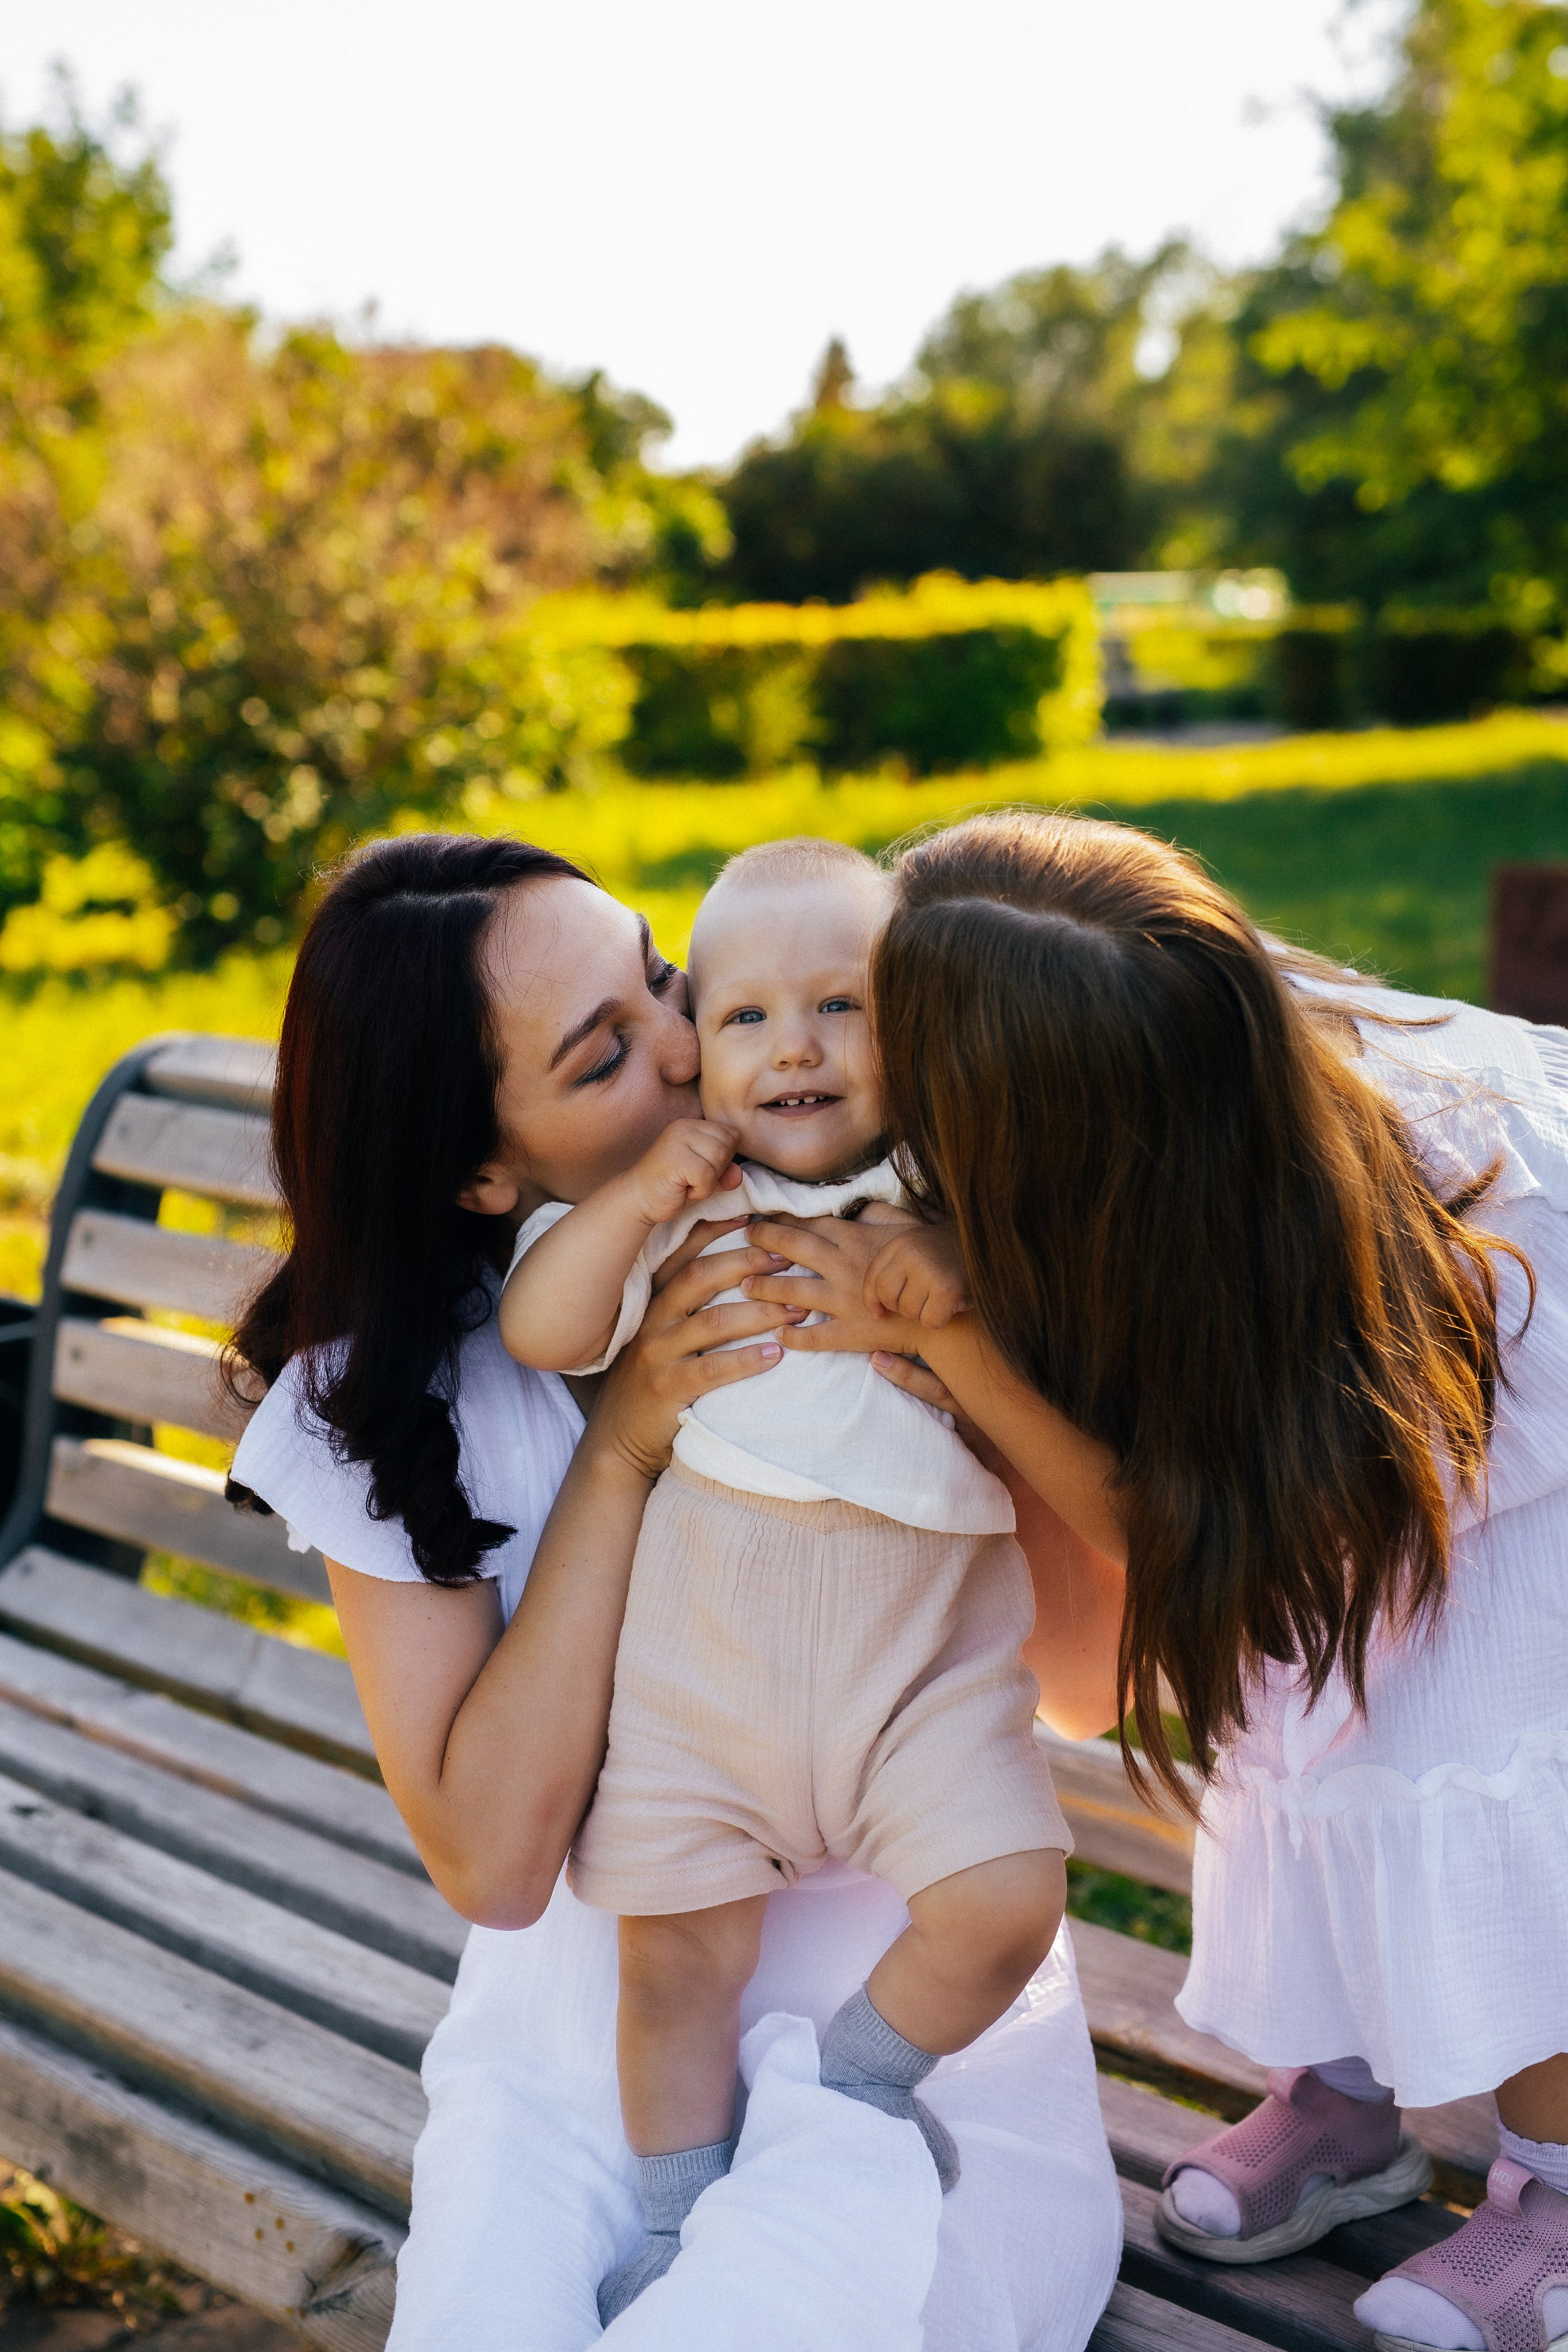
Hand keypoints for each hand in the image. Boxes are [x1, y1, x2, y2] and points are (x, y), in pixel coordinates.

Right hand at [591, 1220, 798, 1477]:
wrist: (619, 1437)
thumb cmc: (652, 1380)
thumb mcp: (661, 1335)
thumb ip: (687, 1307)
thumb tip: (739, 1276)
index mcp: (653, 1301)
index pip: (684, 1254)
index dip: (716, 1232)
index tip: (754, 1218)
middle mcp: (652, 1320)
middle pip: (700, 1278)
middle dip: (747, 1264)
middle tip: (786, 1261)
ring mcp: (657, 1354)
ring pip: (712, 1322)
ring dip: (760, 1313)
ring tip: (797, 1311)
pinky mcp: (667, 1388)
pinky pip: (712, 1369)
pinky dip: (747, 1360)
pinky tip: (776, 1355)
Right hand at [629, 1117, 740, 1225]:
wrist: (638, 1199)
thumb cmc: (673, 1187)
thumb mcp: (706, 1178)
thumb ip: (724, 1173)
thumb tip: (737, 1173)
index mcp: (693, 1125)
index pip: (731, 1134)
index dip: (725, 1158)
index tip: (703, 1170)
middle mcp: (684, 1127)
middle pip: (727, 1144)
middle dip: (718, 1169)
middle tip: (694, 1179)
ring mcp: (678, 1140)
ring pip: (719, 1158)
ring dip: (709, 1181)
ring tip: (688, 1184)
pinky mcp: (675, 1159)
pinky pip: (707, 1176)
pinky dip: (701, 1191)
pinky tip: (683, 1191)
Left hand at [744, 1217, 960, 1408]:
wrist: (949, 1310)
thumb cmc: (932, 1265)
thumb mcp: (908, 1229)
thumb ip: (882, 1215)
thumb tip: (864, 1206)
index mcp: (857, 1240)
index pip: (812, 1225)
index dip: (785, 1219)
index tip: (764, 1216)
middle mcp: (845, 1267)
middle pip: (796, 1249)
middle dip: (766, 1241)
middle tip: (745, 1238)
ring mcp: (846, 1302)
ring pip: (794, 1292)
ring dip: (766, 1288)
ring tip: (745, 1286)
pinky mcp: (852, 1332)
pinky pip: (817, 1337)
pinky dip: (796, 1337)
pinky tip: (779, 1335)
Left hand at [864, 1220, 968, 1328]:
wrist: (991, 1247)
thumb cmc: (950, 1255)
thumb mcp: (918, 1250)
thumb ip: (893, 1269)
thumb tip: (876, 1312)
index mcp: (901, 1243)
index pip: (873, 1279)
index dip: (873, 1300)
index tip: (879, 1313)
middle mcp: (911, 1254)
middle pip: (888, 1298)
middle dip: (902, 1306)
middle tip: (923, 1299)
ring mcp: (930, 1272)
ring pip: (909, 1312)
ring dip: (924, 1312)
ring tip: (939, 1297)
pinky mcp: (948, 1291)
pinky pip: (930, 1321)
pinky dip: (941, 1319)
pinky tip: (952, 1305)